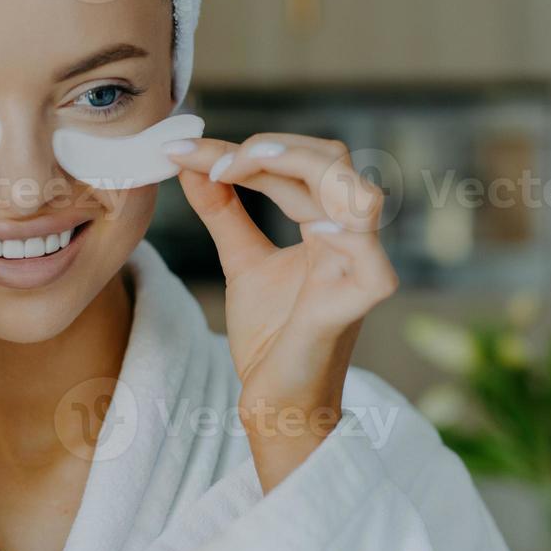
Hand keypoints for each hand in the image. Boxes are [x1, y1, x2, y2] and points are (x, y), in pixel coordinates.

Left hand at [165, 133, 397, 490]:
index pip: (300, 163)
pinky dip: (343, 231)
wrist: (273, 403)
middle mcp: (350, 237)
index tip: (183, 149)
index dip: (245, 149)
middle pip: (332, 160)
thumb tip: (190, 161)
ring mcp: (360, 267)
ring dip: (300, 167)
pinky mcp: (359, 302)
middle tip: (209, 160)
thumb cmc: (270, 337)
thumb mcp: (240, 260)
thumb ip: (223, 210)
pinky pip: (367, 255)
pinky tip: (305, 223)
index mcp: (328, 223)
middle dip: (270, 148)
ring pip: (357, 193)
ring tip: (239, 167)